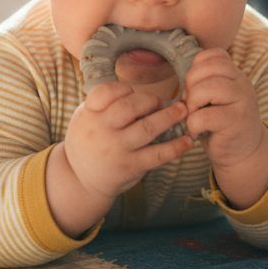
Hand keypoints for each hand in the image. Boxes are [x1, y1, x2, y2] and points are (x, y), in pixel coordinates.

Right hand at [61, 81, 193, 202]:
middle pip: (129, 106)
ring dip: (169, 117)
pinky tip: (187, 140)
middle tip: (160, 102)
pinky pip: (158, 154)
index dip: (124, 89)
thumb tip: (142, 93)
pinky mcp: (131, 166)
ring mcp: (117, 149)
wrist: (80, 179)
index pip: (106, 91)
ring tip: (182, 111)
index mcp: (89, 114)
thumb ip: (105, 103)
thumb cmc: (88, 142)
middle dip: (150, 100)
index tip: (133, 93)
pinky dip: (175, 146)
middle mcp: (102, 130)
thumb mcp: (85, 117)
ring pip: (147, 128)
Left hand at [182, 49, 267, 207]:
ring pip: (205, 89)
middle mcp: (242, 85)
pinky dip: (193, 125)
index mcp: (237, 75)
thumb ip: (207, 81)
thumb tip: (183, 78)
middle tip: (191, 104)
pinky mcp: (235, 123)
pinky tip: (197, 131)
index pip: (215, 55)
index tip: (194, 86)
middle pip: (207, 69)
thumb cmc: (223, 123)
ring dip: (191, 104)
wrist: (244, 153)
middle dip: (190, 86)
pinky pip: (203, 117)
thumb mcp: (218, 97)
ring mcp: (242, 103)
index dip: (197, 68)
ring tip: (194, 116)